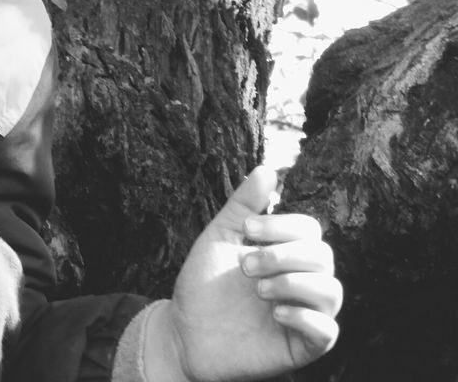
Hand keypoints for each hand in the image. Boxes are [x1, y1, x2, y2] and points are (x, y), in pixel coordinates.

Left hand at [144, 165, 341, 381]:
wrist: (183, 333)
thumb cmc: (202, 285)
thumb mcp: (219, 238)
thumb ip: (243, 205)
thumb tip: (268, 168)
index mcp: (283, 254)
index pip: (310, 230)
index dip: (283, 225)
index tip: (248, 229)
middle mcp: (299, 282)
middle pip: (323, 256)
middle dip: (283, 254)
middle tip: (245, 266)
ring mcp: (303, 314)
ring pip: (332, 291)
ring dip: (292, 282)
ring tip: (257, 290)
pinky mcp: (302, 346)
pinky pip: (327, 330)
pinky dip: (304, 316)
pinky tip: (274, 313)